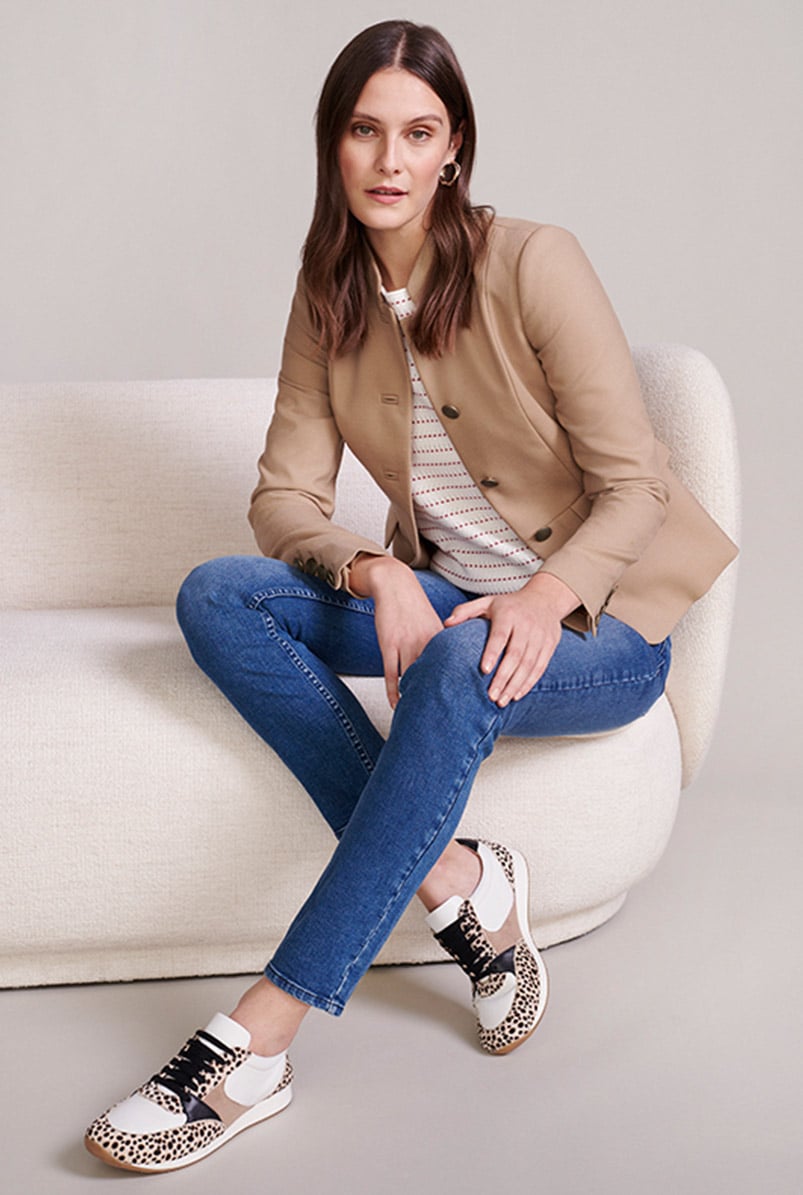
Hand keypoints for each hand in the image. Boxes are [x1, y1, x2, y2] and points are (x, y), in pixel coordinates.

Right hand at [349, 555, 443, 708]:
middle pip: (435, 677)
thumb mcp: (434, 625)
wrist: (395, 585)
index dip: (458, 689)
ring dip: (416, 698)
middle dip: (441, 698)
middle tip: (446, 722)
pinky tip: (397, 705)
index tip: (466, 708)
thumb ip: (444, 646)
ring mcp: (406, 644)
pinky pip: (391, 673)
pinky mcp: (388, 645)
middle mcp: (426, 643)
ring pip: (412, 677)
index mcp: (440, 639)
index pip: (453, 669)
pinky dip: (394, 691)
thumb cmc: (415, 608)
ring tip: (421, 719)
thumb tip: (454, 667)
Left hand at [444, 572, 578, 706]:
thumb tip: (446, 624)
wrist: (545, 599)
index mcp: (508, 614)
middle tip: (491, 696)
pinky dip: (529, 683)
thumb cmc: (508, 605)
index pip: (501, 635)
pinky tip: (517, 695)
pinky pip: (540, 667)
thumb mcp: (487, 602)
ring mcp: (540, 636)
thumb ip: (465, 611)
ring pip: (529, 664)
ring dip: (515, 685)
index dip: (493, 652)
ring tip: (502, 701)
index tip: (484, 670)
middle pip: (516, 654)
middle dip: (503, 677)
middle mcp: (526, 625)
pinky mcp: (550, 645)